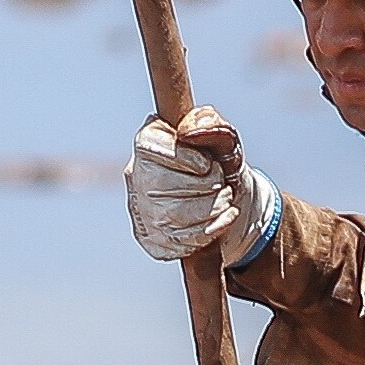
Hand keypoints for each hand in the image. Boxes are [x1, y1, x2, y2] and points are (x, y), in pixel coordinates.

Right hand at [125, 105, 279, 265]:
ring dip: (212, 209)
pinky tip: (226, 218)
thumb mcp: (222, 140)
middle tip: (221, 183)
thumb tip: (189, 131)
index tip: (207, 163)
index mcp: (147, 144)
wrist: (227, 202)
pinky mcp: (153, 240)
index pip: (150, 147)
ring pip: (174, 215)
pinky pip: (181, 240)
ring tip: (226, 200)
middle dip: (206, 185)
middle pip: (164, 185)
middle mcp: (136, 178)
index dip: (185, 158)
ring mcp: (142, 212)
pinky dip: (212, 230)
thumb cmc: (219, 165)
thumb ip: (211, 124)